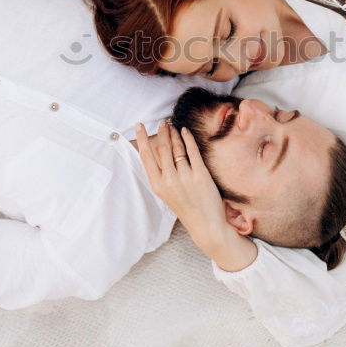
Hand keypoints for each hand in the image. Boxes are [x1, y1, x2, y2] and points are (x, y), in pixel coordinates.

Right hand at [135, 122, 230, 254]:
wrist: (206, 224)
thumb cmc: (185, 208)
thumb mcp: (166, 194)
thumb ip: (160, 175)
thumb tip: (156, 152)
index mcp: (157, 185)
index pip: (146, 157)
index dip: (141, 139)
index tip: (139, 126)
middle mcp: (169, 180)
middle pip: (162, 148)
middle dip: (162, 132)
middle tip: (162, 122)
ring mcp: (185, 177)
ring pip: (176, 148)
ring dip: (174, 134)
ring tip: (172, 126)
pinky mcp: (200, 174)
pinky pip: (192, 151)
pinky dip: (188, 138)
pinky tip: (185, 131)